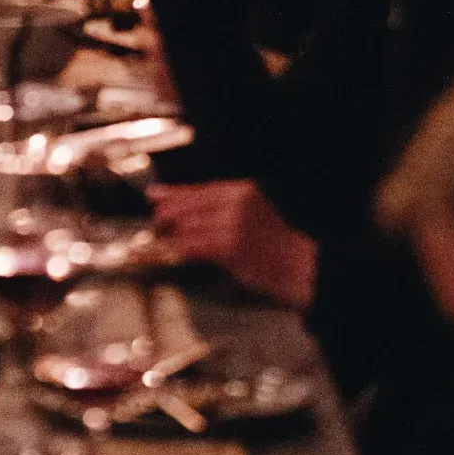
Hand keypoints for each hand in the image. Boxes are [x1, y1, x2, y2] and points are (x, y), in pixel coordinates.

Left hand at [147, 179, 318, 308]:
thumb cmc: (274, 244)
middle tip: (157, 227)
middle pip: (186, 205)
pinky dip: (181, 250)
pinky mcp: (229, 247)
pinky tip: (178, 253)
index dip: (172, 193)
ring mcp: (233, 224)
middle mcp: (237, 203)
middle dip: (166, 217)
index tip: (154, 195)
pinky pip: (193, 245)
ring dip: (173, 237)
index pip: (198, 189)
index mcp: (242, 190)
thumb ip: (218, 206)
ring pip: (186, 226)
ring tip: (169, 244)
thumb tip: (184, 202)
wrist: (299, 266)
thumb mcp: (249, 214)